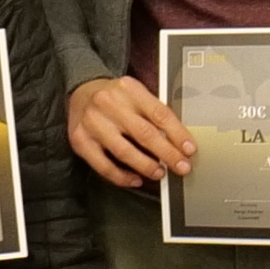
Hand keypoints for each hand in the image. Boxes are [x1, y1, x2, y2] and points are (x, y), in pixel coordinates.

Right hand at [65, 74, 190, 188]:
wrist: (82, 91)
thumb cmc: (115, 96)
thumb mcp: (136, 94)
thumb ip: (154, 112)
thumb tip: (178, 140)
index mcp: (129, 89)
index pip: (159, 114)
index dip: (178, 134)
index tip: (189, 149)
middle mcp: (109, 104)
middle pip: (144, 134)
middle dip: (167, 154)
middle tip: (181, 167)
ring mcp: (92, 123)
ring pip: (124, 152)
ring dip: (146, 166)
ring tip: (159, 173)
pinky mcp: (80, 140)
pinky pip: (104, 165)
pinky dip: (122, 176)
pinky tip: (136, 179)